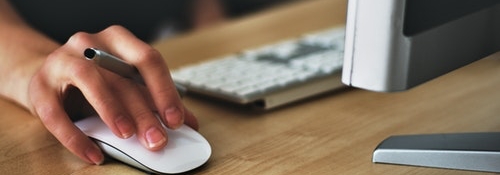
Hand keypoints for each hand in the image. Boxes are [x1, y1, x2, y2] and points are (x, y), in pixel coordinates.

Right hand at [28, 25, 197, 163]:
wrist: (48, 77)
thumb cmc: (96, 81)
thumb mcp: (126, 85)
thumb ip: (155, 100)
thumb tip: (190, 123)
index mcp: (118, 40)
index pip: (148, 59)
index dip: (164, 90)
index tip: (176, 120)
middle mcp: (90, 44)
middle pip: (122, 76)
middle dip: (144, 111)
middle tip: (157, 139)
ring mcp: (61, 61)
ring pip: (89, 80)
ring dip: (111, 110)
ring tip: (127, 135)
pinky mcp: (39, 87)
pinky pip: (56, 114)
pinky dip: (76, 137)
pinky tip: (94, 154)